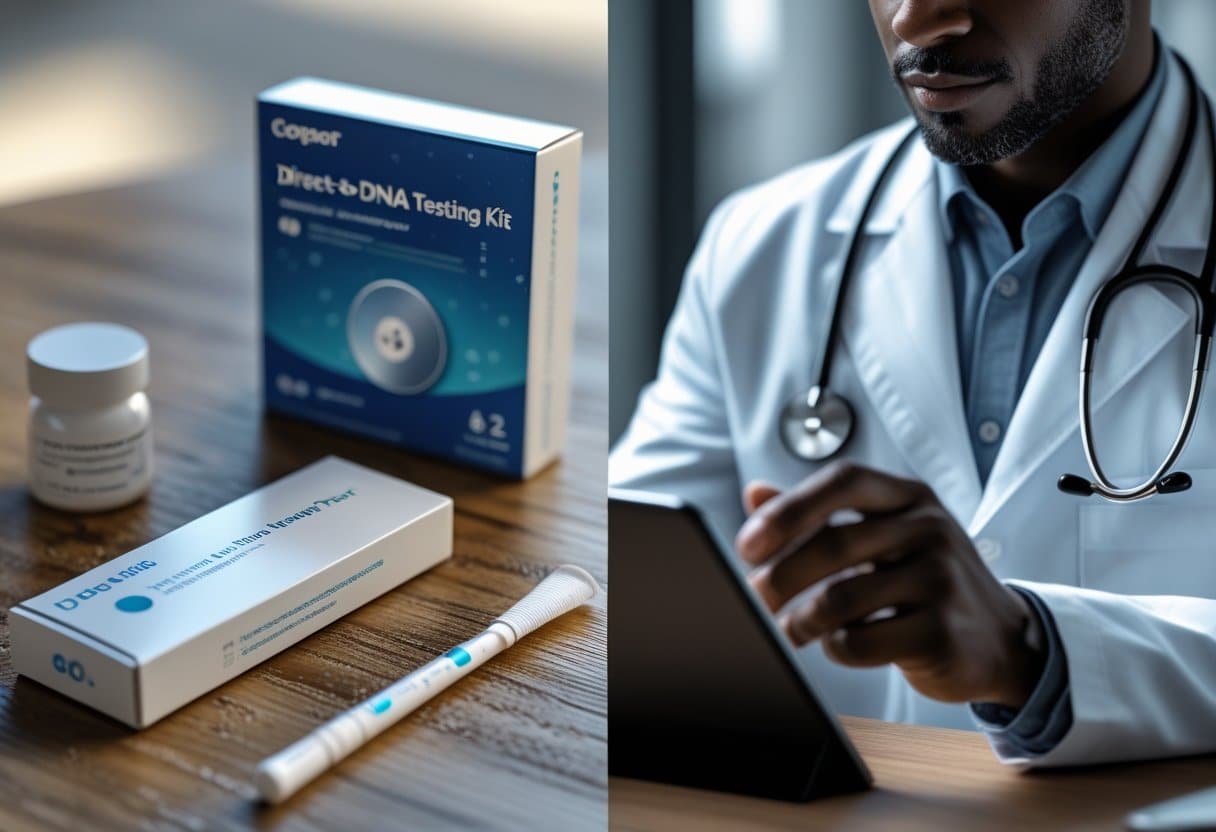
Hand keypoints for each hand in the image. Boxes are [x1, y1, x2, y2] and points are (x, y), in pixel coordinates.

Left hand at [736, 461, 1044, 707]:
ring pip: (840, 599)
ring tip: (790, 630)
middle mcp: (929, 528)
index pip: (842, 481)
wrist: (1002, 638)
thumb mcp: (884, 533)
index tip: (748, 545)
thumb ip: (819, 513)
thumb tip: (754, 492)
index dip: (788, 509)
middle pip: (832, 545)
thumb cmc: (927, 580)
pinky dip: (836, 648)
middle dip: (779, 577)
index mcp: (909, 497)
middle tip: (754, 599)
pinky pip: (861, 641)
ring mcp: (941, 579)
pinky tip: (840, 644)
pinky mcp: (942, 631)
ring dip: (800, 620)